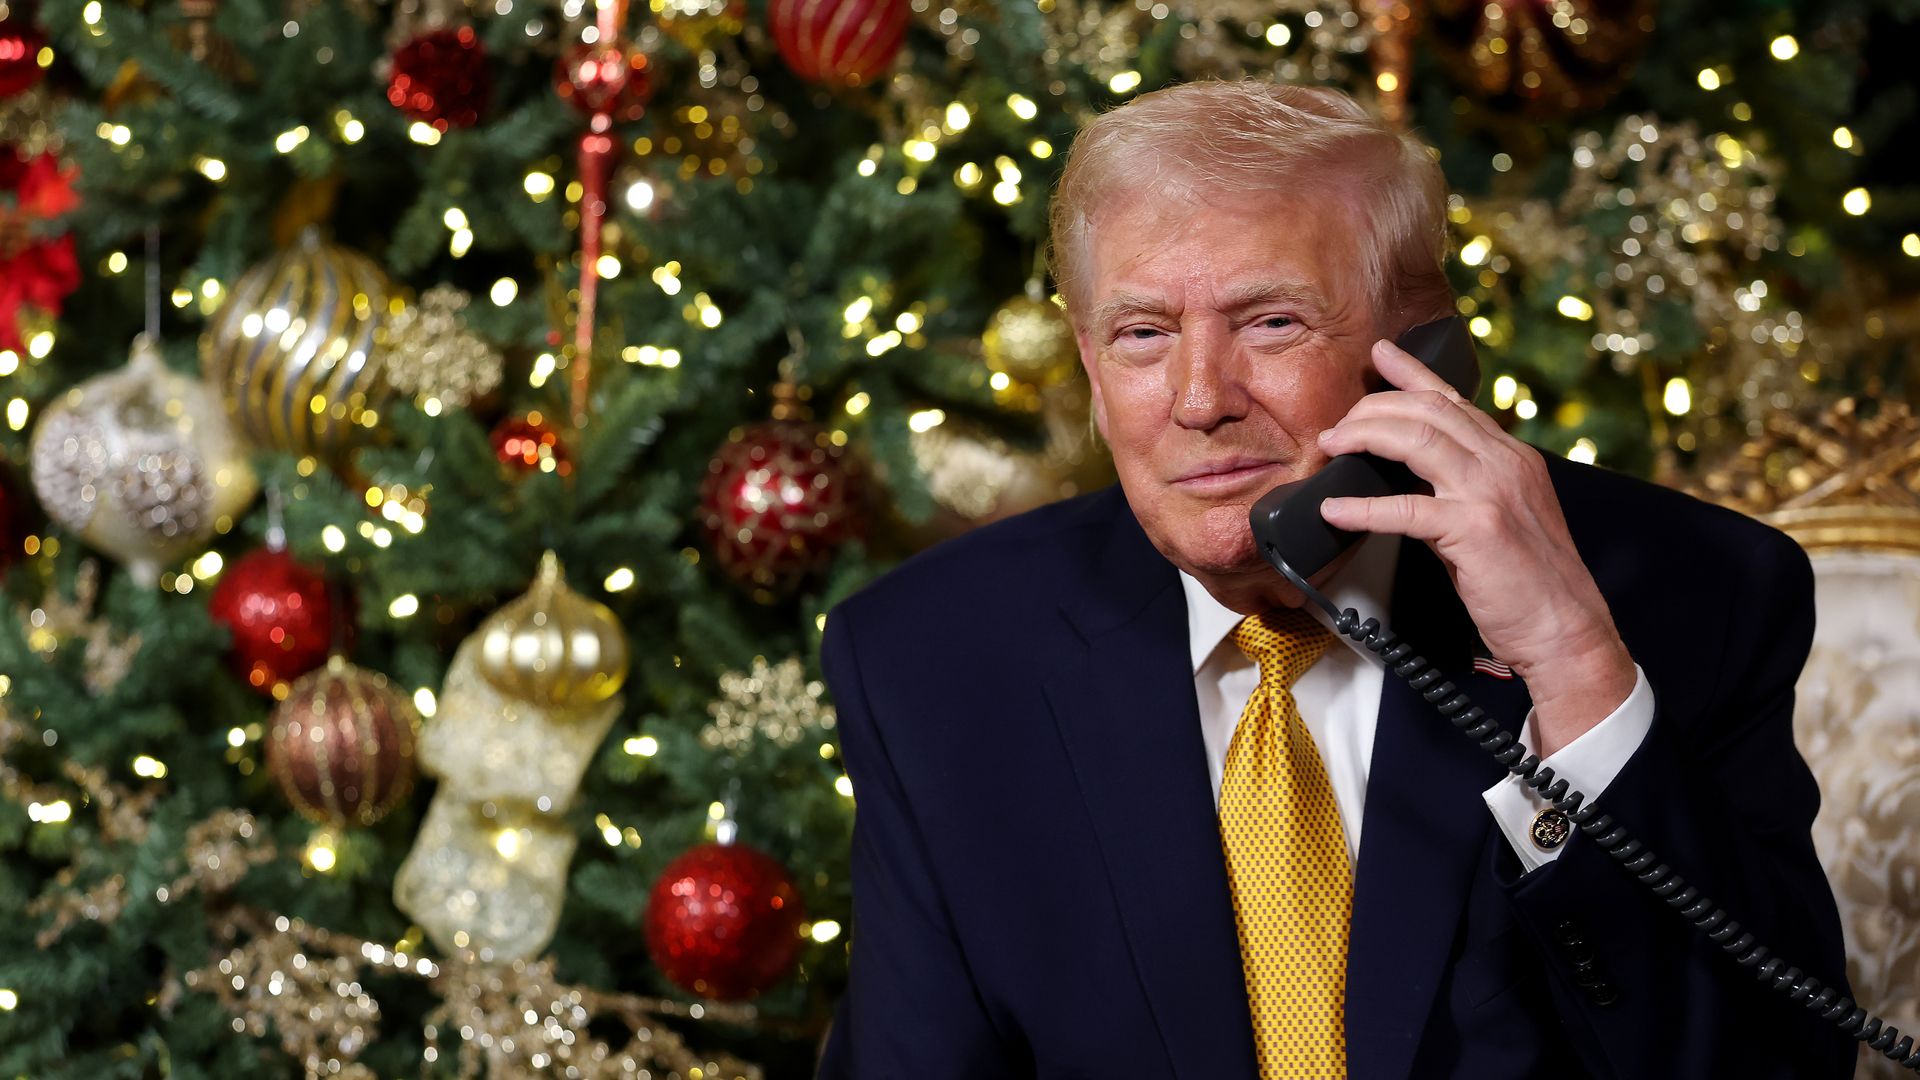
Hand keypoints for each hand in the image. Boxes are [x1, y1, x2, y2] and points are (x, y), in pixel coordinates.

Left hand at [1315, 339, 1636, 757]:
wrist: (1566, 630)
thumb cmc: (1530, 583)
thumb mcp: (1500, 518)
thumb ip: (1463, 489)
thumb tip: (1410, 477)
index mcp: (1512, 457)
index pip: (1454, 402)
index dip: (1413, 374)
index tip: (1380, 356)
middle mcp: (1505, 463)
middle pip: (1427, 411)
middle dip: (1372, 409)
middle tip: (1337, 426)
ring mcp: (1491, 492)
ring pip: (1415, 440)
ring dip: (1363, 438)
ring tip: (1330, 447)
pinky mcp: (1475, 529)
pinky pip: (1404, 508)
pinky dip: (1361, 508)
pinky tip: (1335, 509)